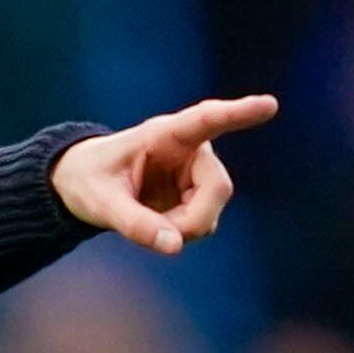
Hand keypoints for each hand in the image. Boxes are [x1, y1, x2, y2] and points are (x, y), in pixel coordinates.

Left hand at [51, 94, 277, 254]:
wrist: (83, 184)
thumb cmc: (88, 181)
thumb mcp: (101, 203)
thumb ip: (135, 224)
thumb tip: (175, 247)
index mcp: (165, 134)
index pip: (206, 120)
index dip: (238, 114)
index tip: (270, 104)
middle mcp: (190, 150)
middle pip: (217, 187)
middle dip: (193, 219)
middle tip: (161, 235)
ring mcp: (196, 174)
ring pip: (211, 210)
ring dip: (182, 228)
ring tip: (146, 222)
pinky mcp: (196, 196)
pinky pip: (202, 223)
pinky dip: (179, 234)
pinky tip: (156, 225)